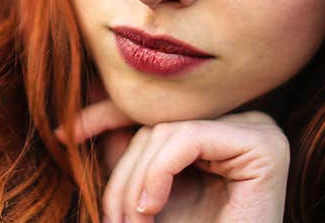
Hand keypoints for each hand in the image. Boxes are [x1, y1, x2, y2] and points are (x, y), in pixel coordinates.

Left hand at [56, 99, 288, 222]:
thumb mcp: (148, 197)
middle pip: (157, 124)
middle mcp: (244, 125)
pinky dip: (158, 173)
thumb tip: (77, 120)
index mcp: (222, 133)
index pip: (157, 113)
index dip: (105, 117)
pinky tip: (150, 207)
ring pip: (166, 131)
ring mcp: (258, 131)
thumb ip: (128, 160)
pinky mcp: (263, 146)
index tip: (61, 134)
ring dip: (136, 182)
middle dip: (123, 173)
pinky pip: (187, 138)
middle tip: (113, 220)